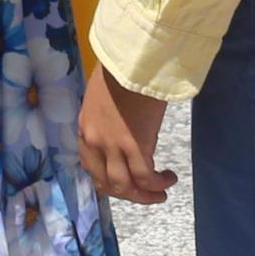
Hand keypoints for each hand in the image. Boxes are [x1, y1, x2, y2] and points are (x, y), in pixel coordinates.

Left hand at [76, 64, 176, 205]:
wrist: (132, 59)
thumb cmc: (122, 70)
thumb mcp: (103, 97)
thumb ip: (106, 119)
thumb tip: (122, 130)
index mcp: (86, 129)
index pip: (91, 167)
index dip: (108, 181)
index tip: (125, 183)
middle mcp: (95, 141)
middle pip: (107, 183)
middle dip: (128, 194)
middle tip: (146, 195)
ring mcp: (112, 145)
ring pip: (125, 186)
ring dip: (144, 195)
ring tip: (160, 192)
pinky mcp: (134, 145)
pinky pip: (145, 176)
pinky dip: (157, 183)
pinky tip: (168, 178)